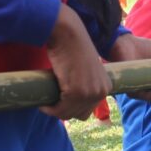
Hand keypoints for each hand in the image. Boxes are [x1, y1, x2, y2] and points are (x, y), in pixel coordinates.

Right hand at [41, 5, 110, 119]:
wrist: (68, 35)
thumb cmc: (72, 49)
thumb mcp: (85, 70)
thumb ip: (85, 84)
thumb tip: (70, 102)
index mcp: (106, 87)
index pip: (89, 109)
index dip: (72, 108)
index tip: (59, 102)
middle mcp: (102, 92)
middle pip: (81, 115)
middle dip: (64, 111)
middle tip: (50, 102)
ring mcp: (90, 93)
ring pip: (69, 114)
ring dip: (55, 111)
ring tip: (45, 104)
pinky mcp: (76, 92)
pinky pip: (61, 110)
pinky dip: (50, 110)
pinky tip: (43, 105)